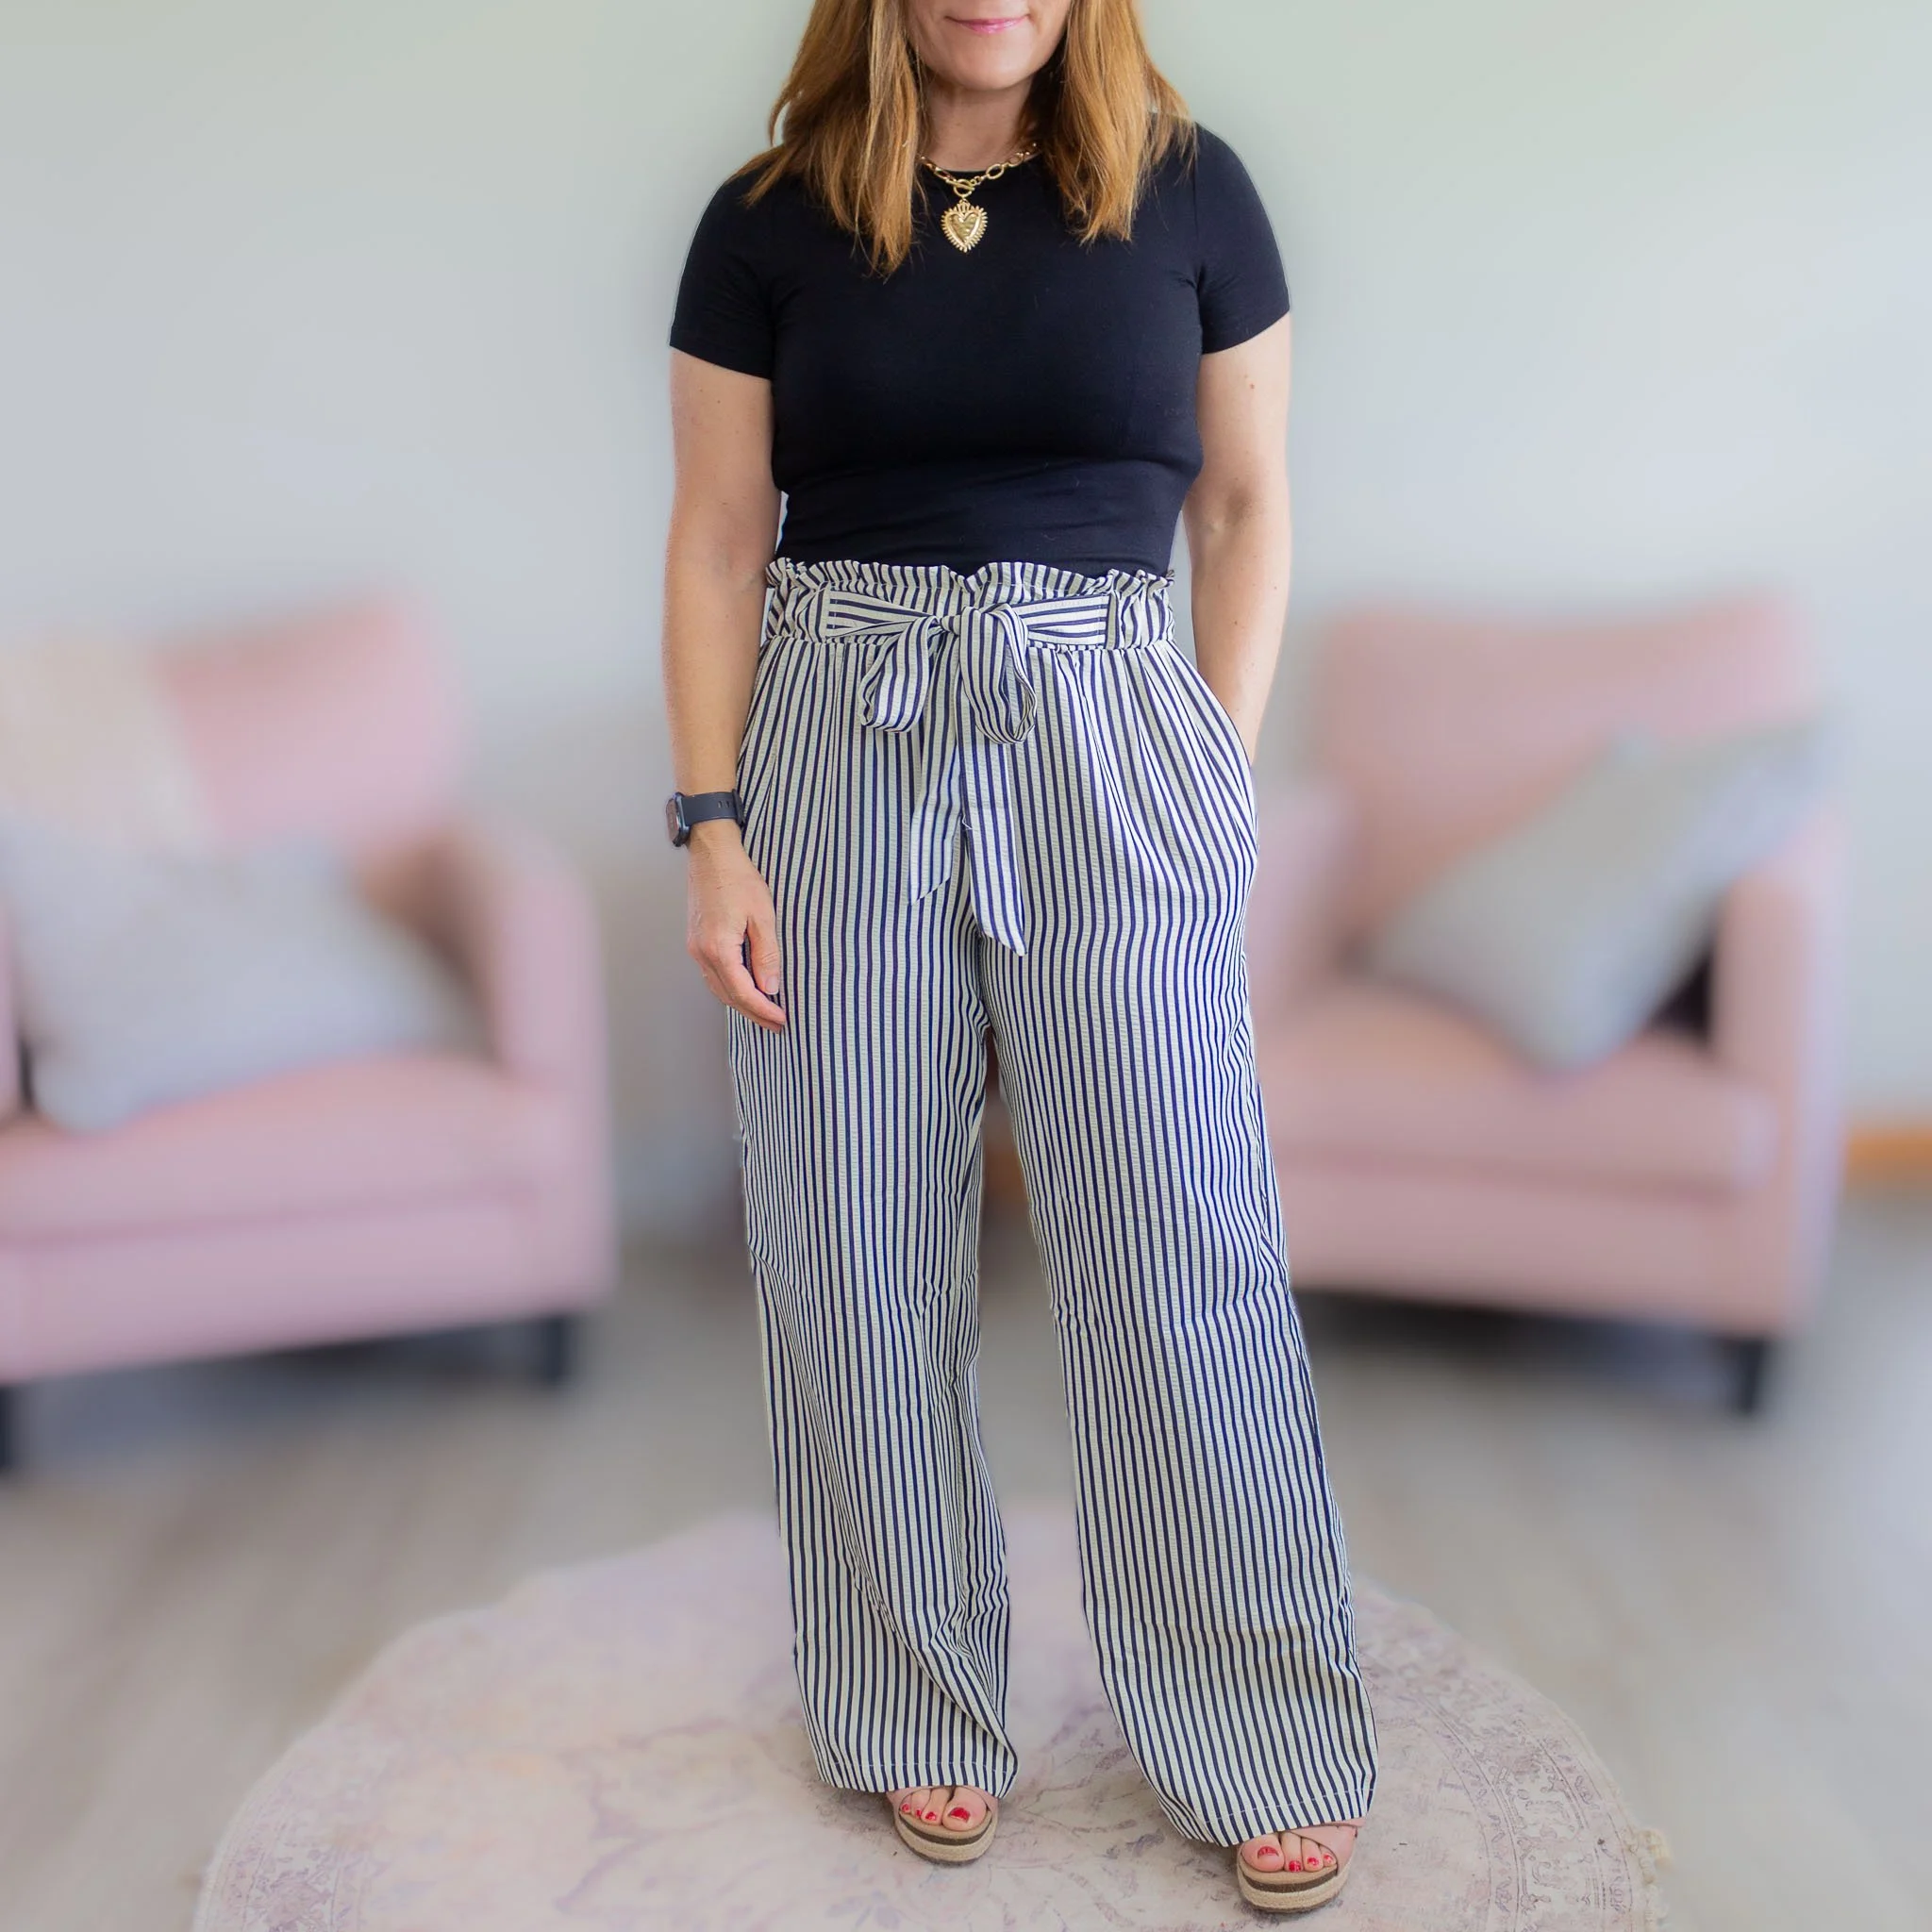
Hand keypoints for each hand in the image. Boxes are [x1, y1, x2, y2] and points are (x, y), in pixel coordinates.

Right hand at [685, 822, 784, 1030]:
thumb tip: (770, 987)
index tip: (781, 1019)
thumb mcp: (762, 916)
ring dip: (740, 1002)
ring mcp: (695, 947)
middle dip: (753, 1013)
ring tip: (763, 1011)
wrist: (712, 854)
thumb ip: (767, 954)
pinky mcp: (695, 941)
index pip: (742, 992)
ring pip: (717, 987)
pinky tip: (744, 988)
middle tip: (776, 1024)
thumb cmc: (737, 878)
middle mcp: (702, 952)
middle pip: (728, 996)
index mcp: (718, 948)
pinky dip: (729, 987)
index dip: (763, 1010)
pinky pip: (712, 974)